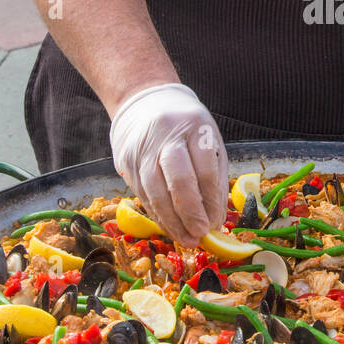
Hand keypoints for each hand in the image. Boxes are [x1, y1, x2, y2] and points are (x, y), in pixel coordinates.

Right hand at [109, 83, 228, 245]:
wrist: (144, 103)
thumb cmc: (186, 127)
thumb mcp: (208, 140)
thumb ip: (214, 176)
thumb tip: (215, 219)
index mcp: (194, 126)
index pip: (204, 168)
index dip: (211, 200)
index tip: (217, 222)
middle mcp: (165, 135)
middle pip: (178, 179)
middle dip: (191, 213)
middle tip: (201, 234)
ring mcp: (142, 149)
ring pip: (155, 192)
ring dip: (172, 221)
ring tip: (187, 239)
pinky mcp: (126, 161)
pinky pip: (143, 195)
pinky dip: (158, 215)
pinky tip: (170, 227)